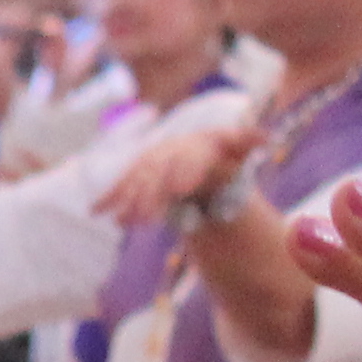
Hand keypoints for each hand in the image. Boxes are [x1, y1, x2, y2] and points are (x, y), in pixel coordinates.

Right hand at [96, 116, 252, 227]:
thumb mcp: (240, 148)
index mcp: (199, 142)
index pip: (191, 156)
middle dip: (152, 194)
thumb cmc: (226, 155)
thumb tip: (266, 138)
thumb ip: (249, 142)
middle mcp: (173, 148)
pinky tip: (95, 211)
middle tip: (146, 218)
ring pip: (139, 180)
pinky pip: (124, 185)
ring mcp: (154, 160)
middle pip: (160, 171)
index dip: (185, 171)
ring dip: (130, 201)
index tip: (179, 190)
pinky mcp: (140, 173)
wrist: (201, 154)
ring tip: (126, 223)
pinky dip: (110, 197)